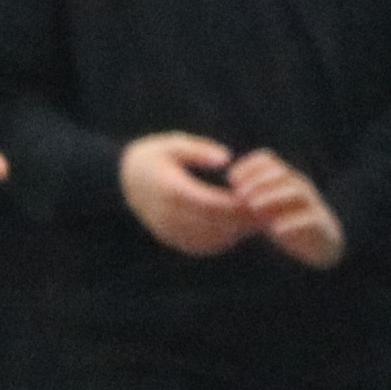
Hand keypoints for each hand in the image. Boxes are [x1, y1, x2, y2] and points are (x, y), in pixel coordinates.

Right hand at [119, 133, 256, 257]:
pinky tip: (238, 228)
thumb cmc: (153, 156)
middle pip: (214, 224)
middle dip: (242, 220)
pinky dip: (223, 239)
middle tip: (267, 211)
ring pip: (210, 239)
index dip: (237, 203)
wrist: (122, 181)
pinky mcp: (171, 239)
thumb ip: (199, 150)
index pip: (211, 203)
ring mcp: (168, 230)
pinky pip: (201, 245)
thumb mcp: (172, 144)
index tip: (258, 196)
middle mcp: (169, 215)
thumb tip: (226, 158)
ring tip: (258, 219)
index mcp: (171, 190)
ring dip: (235, 232)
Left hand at [225, 150, 344, 267]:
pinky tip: (275, 231)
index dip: (248, 166)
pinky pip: (309, 219)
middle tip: (240, 194)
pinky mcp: (320, 224)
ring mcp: (312, 204)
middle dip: (259, 181)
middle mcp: (299, 186)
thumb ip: (251, 196)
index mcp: (285, 177)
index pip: (267, 159)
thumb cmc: (287, 221)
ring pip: (297, 192)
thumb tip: (225, 189)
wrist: (321, 243)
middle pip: (281, 173)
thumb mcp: (267, 206)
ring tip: (254, 207)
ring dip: (273, 197)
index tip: (231, 179)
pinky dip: (292, 223)